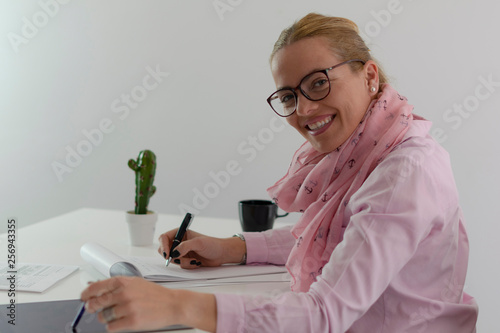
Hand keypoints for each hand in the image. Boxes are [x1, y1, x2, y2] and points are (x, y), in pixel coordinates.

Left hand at [81, 277, 215, 331]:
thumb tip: (95, 289)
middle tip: (93, 309)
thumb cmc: (155, 294)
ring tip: (118, 314)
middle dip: (92, 308)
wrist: (173, 304)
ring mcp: (128, 308)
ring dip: (106, 317)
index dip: (86, 294)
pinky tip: (121, 322)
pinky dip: (113, 326)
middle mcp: (124, 293)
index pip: (97, 287)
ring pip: (103, 316)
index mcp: (124, 282)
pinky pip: (111, 327)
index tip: (83, 298)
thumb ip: (117, 286)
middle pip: (97, 303)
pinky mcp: (132, 322)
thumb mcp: (136, 283)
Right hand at [157, 229, 245, 268]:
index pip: (164, 237)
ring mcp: (182, 252)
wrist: (221, 254)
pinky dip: (187, 265)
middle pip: (164, 249)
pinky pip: (180, 265)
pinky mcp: (185, 260)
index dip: (163, 246)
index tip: (167, 254)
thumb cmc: (212, 245)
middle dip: (170, 256)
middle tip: (178, 259)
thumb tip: (174, 253)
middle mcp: (179, 242)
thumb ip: (185, 246)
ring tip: (194, 260)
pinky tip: (196, 263)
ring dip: (182, 262)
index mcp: (180, 233)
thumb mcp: (198, 243)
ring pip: (172, 259)